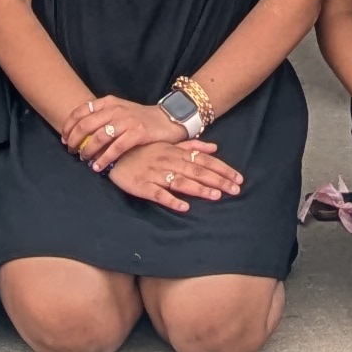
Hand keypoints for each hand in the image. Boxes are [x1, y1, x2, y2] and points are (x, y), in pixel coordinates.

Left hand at [64, 93, 182, 172]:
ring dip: (87, 151)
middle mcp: (116, 109)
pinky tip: (98, 167)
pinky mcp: (137, 133)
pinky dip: (104, 159)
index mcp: (109, 102)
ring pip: (98, 137)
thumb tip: (80, 129)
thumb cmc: (141, 118)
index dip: (69, 125)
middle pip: (86, 125)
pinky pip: (115, 148)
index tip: (63, 137)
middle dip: (74, 140)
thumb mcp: (120, 110)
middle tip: (71, 151)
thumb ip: (103, 116)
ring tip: (83, 160)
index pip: (81, 110)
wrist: (168, 119)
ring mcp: (127, 121)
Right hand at [107, 133, 241, 212]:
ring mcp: (155, 173)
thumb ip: (191, 145)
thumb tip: (215, 147)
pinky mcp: (142, 186)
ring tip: (215, 196)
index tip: (239, 178)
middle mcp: (168, 161)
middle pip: (196, 171)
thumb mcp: (168, 144)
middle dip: (217, 181)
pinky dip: (171, 200)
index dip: (222, 169)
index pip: (204, 160)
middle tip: (235, 190)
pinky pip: (158, 194)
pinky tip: (184, 207)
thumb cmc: (143, 149)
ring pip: (180, 182)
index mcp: (176, 151)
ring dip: (198, 189)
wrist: (113, 152)